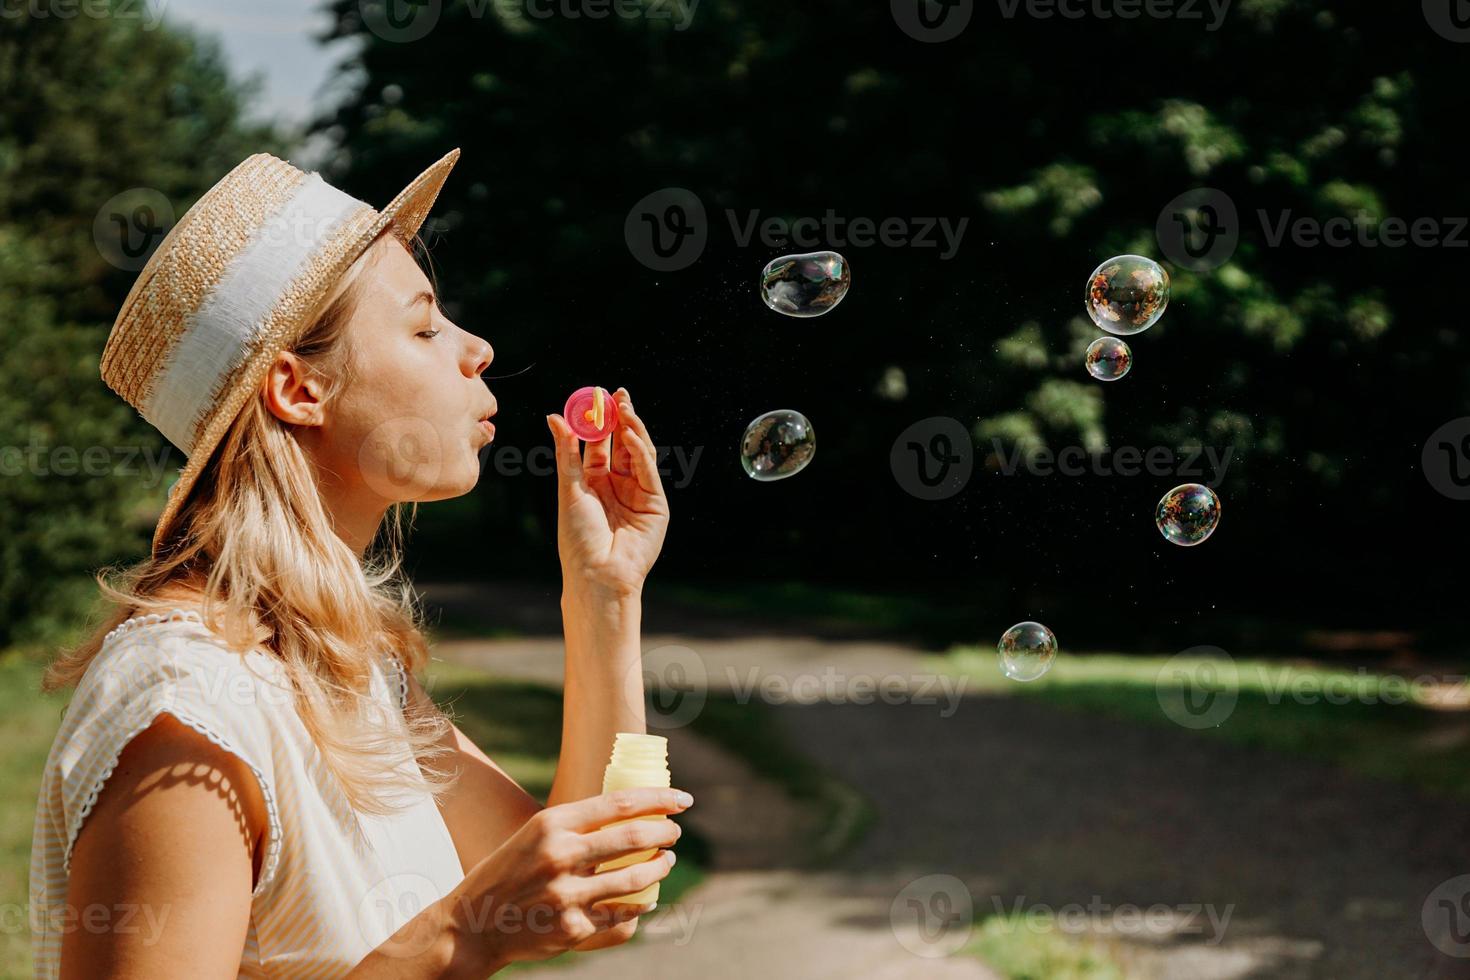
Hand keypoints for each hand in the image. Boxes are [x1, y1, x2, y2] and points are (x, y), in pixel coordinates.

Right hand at [442, 787, 690, 972]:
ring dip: (659, 868)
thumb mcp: (535, 835)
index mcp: (551, 824)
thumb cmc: (508, 872)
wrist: (473, 924)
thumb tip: (630, 812)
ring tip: (665, 861)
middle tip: (674, 832)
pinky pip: (622, 916)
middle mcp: (560, 856)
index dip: (659, 800)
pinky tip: (646, 898)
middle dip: (665, 833)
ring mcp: (567, 895)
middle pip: (634, 837)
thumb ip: (576, 826)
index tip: (683, 800)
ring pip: (636, 879)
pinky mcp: (572, 929)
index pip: (620, 803)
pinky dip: (640, 906)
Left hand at [547, 388, 669, 597]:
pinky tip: (629, 435)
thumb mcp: (570, 489)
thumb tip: (554, 417)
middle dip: (621, 419)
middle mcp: (619, 486)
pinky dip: (640, 452)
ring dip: (632, 430)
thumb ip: (567, 452)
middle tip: (616, 394)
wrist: (597, 573)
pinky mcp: (656, 505)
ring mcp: (639, 495)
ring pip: (639, 454)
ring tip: (623, 407)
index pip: (600, 445)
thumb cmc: (578, 538)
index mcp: (595, 484)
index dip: (599, 421)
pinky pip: (648, 472)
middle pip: (622, 445)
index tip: (596, 396)